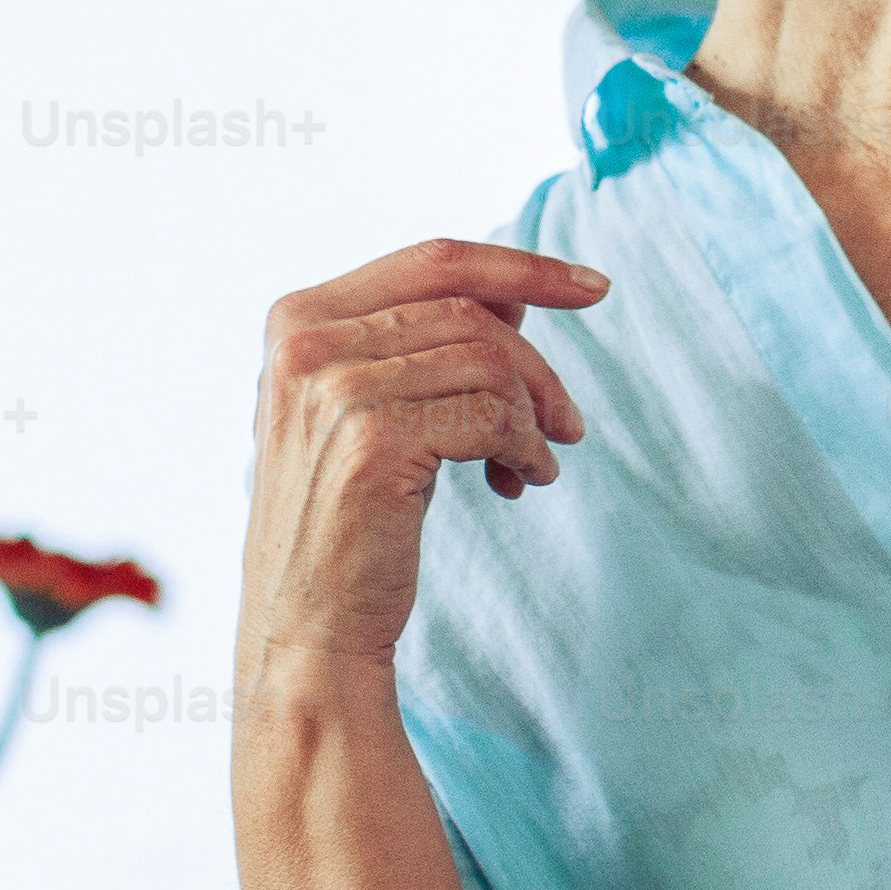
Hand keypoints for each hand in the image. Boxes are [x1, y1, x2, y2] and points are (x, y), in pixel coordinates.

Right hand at [232, 240, 604, 681]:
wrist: (308, 629)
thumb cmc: (349, 522)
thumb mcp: (374, 412)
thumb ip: (423, 345)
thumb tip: (516, 293)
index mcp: (298, 320)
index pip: (433, 261)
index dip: (521, 266)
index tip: (592, 286)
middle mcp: (307, 343)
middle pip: (471, 312)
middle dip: (537, 367)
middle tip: (569, 424)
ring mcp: (335, 388)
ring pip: (489, 362)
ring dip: (534, 416)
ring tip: (534, 464)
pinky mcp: (372, 439)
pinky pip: (493, 415)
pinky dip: (527, 448)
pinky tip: (521, 484)